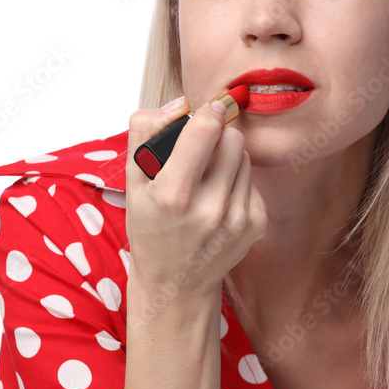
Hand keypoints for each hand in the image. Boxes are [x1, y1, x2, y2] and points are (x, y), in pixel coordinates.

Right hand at [125, 95, 266, 308]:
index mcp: (173, 195)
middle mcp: (209, 208)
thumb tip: (179, 105)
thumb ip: (145, 133)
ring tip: (206, 178)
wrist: (175, 284)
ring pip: (244, 157)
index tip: (208, 110)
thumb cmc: (151, 229)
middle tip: (200, 150)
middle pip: (232, 138)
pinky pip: (251, 180)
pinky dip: (236, 181)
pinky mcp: (256, 224)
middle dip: (217, 136)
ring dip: (227, 158)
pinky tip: (218, 199)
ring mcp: (236, 219)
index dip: (208, 113)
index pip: (206, 131)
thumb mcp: (132, 183)